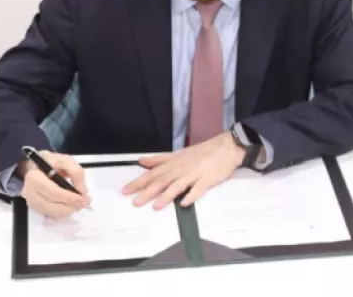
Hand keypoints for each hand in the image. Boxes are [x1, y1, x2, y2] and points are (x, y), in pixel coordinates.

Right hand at [20, 151, 89, 218]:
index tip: (83, 199)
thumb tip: (82, 192)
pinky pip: (50, 215)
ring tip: (78, 204)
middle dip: (70, 206)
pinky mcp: (34, 208)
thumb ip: (76, 173)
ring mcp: (31, 201)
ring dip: (67, 211)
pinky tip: (69, 206)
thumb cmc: (52, 162)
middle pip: (51, 206)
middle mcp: (29, 192)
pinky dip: (61, 213)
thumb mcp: (66, 160)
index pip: (53, 192)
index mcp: (35, 177)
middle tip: (84, 204)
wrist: (37, 166)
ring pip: (51, 213)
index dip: (69, 197)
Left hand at [123, 133, 245, 209]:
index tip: (125, 191)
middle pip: (163, 180)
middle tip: (135, 202)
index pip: (153, 173)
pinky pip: (199, 188)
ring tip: (156, 206)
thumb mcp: (179, 154)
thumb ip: (160, 159)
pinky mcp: (208, 179)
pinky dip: (191, 195)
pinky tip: (184, 203)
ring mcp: (195, 173)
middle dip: (148, 191)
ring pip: (178, 185)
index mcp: (174, 162)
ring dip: (167, 196)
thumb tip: (142, 161)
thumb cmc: (202, 152)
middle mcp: (182, 168)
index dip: (139, 182)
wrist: (227, 146)